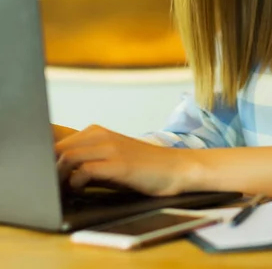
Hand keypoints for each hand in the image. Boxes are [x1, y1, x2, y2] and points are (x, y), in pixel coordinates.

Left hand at [55, 124, 191, 195]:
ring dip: (60, 177)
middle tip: (53, 186)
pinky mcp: (119, 164)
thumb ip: (88, 158)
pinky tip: (81, 190)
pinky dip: (77, 183)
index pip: (58, 140)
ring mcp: (111, 148)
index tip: (48, 174)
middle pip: (59, 147)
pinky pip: (86, 171)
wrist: (174, 167)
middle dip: (50, 168)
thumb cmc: (141, 166)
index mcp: (97, 131)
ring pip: (68, 157)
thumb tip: (58, 171)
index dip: (48, 159)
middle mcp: (101, 136)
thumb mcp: (111, 156)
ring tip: (64, 190)